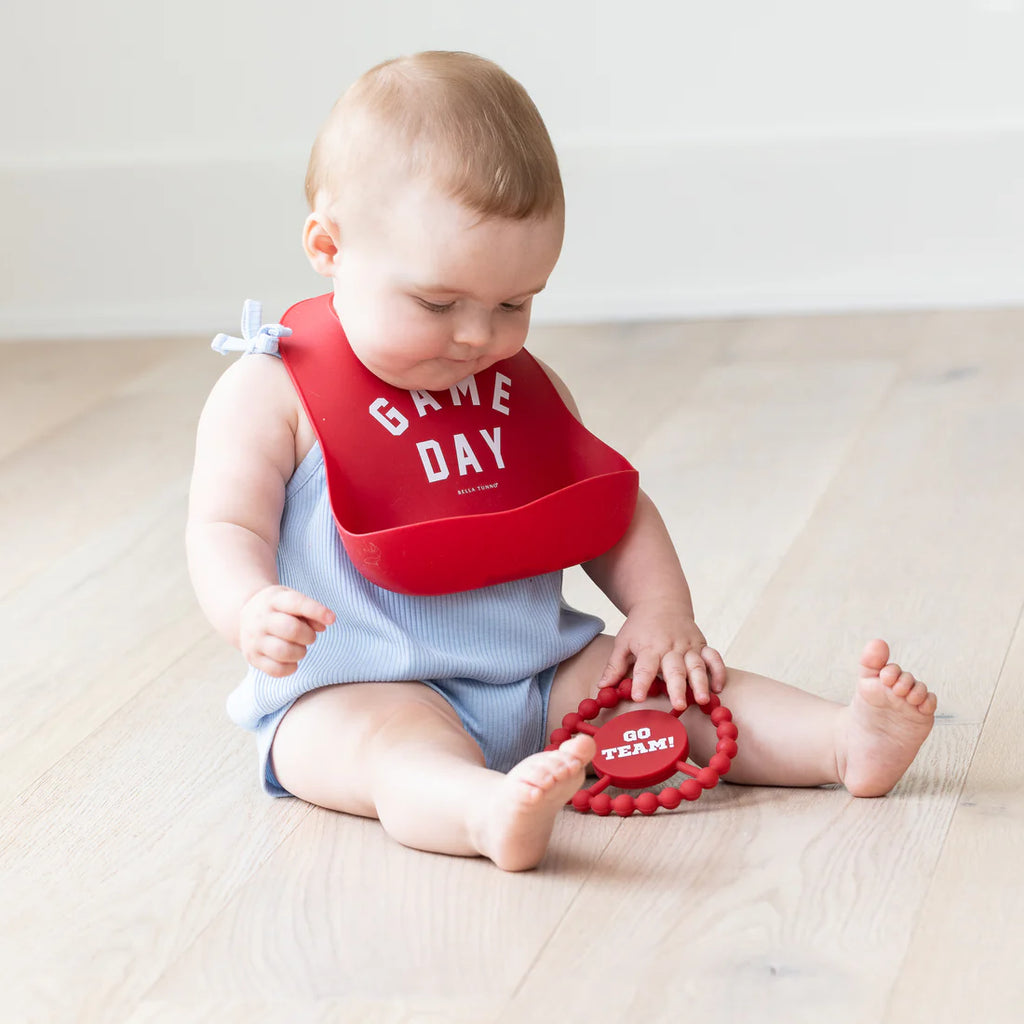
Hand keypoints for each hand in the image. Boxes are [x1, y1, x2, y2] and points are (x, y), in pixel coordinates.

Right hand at [238, 585, 334, 676]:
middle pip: (291, 630)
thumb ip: (310, 610)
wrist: (244, 616)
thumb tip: (324, 625)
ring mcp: (254, 640)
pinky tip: (291, 659)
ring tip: (299, 647)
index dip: (317, 611)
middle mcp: (261, 619)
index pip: (296, 603)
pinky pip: (276, 670)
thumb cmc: (278, 608)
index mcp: (273, 600)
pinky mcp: (252, 658)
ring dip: (300, 652)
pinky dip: (291, 667)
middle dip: (308, 635)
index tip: (332, 619)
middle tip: (310, 636)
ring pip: (283, 652)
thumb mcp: (291, 600)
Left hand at [598, 601, 726, 709]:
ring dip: (701, 682)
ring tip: (702, 700)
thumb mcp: (623, 642)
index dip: (642, 682)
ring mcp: (688, 646)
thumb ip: (615, 666)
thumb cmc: (640, 627)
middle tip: (678, 705)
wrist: (661, 602)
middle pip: (674, 669)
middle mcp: (670, 647)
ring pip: (697, 665)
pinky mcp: (702, 645)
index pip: (644, 667)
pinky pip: (714, 657)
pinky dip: (718, 671)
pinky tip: (718, 688)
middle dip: (677, 687)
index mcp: (649, 647)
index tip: (639, 697)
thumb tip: (602, 688)